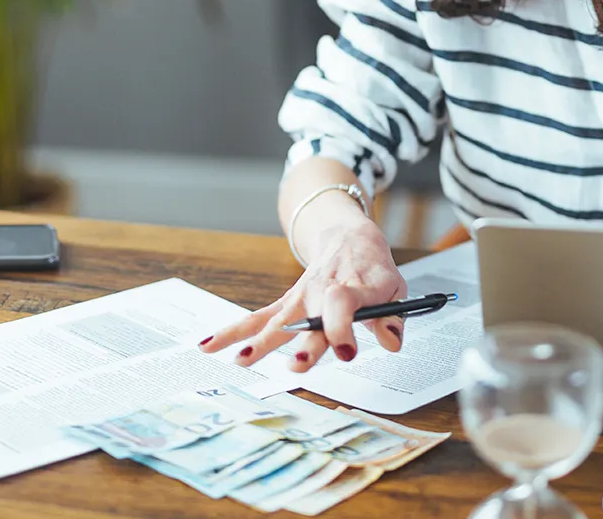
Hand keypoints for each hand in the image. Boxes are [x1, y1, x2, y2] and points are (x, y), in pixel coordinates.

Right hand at [198, 219, 406, 372]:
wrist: (350, 238)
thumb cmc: (374, 270)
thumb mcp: (395, 289)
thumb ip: (392, 318)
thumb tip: (393, 342)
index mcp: (353, 287)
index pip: (343, 304)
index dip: (343, 327)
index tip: (346, 352)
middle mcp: (322, 292)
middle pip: (309, 318)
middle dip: (302, 343)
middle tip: (295, 365)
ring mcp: (300, 298)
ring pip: (277, 320)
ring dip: (258, 341)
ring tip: (241, 361)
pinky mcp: (286, 304)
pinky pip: (258, 318)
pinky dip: (233, 331)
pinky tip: (207, 344)